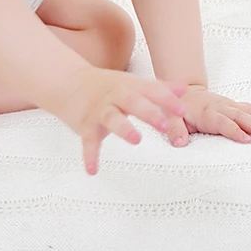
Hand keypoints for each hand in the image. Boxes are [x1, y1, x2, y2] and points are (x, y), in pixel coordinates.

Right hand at [56, 66, 187, 174]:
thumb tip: (183, 90)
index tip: (182, 110)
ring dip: (124, 128)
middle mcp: (114, 96)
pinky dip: (89, 155)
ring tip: (136, 140)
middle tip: (165, 125)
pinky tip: (92, 170)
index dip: (166, 100)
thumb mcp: (131, 82)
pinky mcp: (86, 126)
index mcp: (129, 86)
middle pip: (133, 102)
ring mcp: (99, 110)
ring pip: (112, 117)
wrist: (67, 81)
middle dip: (149, 112)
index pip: (150, 90)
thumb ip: (157, 88)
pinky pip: (88, 141)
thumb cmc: (105, 86)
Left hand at [163, 84, 250, 147]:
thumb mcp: (169, 117)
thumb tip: (178, 142)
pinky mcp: (233, 105)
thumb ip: (174, 129)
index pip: (222, 123)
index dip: (234, 130)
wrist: (181, 89)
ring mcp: (228, 105)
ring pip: (249, 110)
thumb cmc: (176, 107)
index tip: (247, 139)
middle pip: (240, 116)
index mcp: (206, 113)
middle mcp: (220, 107)